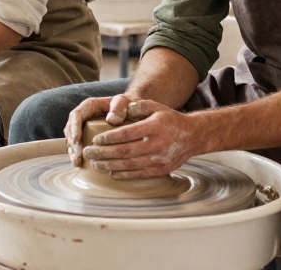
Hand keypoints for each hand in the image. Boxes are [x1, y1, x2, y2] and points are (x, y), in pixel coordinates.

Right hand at [64, 93, 136, 166]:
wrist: (131, 110)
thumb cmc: (126, 105)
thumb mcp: (123, 103)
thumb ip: (119, 108)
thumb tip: (112, 120)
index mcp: (89, 105)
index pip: (76, 115)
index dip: (74, 127)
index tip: (77, 140)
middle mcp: (83, 116)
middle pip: (71, 128)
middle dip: (72, 143)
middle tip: (78, 155)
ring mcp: (83, 126)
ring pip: (72, 138)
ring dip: (72, 151)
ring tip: (77, 163)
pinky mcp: (86, 136)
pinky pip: (77, 145)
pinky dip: (76, 154)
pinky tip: (79, 164)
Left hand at [80, 100, 205, 179]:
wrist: (193, 136)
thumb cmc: (169, 119)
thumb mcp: (156, 107)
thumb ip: (138, 106)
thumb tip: (120, 111)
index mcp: (154, 127)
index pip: (126, 134)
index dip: (108, 138)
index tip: (95, 140)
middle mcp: (157, 144)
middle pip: (124, 151)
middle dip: (103, 154)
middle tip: (88, 153)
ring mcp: (159, 159)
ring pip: (130, 165)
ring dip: (110, 166)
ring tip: (96, 164)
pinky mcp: (161, 170)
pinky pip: (139, 174)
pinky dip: (124, 175)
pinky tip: (112, 172)